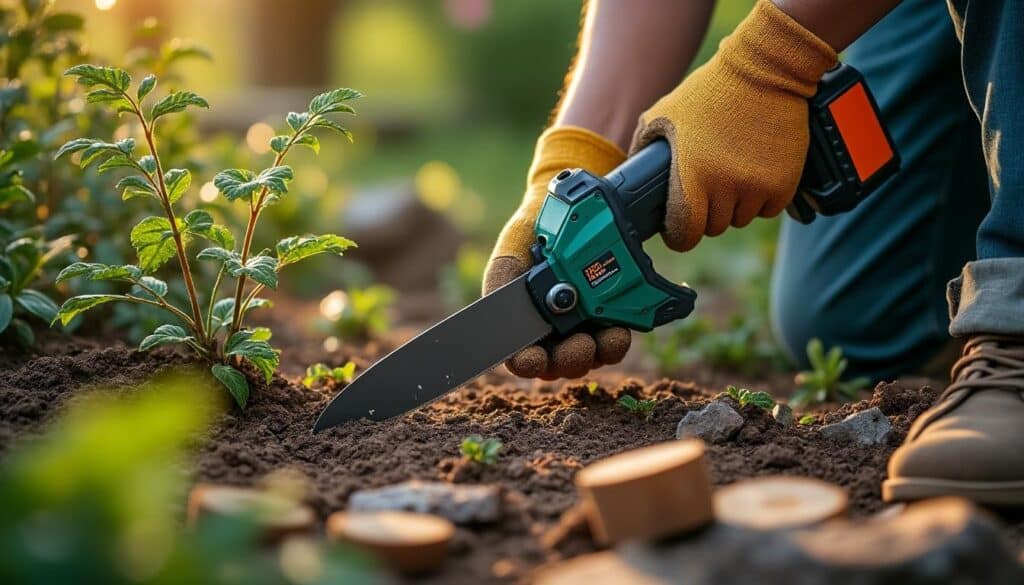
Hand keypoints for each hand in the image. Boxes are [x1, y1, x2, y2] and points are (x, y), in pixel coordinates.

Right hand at [483, 126, 631, 378]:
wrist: (570, 211)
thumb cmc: (533, 234)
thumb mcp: (511, 251)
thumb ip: (500, 280)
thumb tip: (495, 314)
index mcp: (522, 322)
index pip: (521, 357)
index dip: (527, 363)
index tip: (533, 360)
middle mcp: (550, 332)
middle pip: (558, 365)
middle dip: (569, 360)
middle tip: (578, 345)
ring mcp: (580, 329)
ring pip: (588, 358)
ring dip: (597, 353)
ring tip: (608, 336)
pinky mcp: (607, 321)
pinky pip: (612, 343)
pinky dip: (615, 342)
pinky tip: (619, 329)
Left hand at [632, 0, 836, 251]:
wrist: (765, 71)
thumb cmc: (710, 92)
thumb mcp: (665, 114)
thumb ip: (642, 147)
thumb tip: (628, 175)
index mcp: (693, 176)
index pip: (685, 233)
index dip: (679, 235)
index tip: (679, 228)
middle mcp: (726, 187)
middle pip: (713, 227)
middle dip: (706, 214)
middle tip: (706, 190)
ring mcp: (757, 187)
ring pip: (740, 219)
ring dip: (734, 206)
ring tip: (730, 175)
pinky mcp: (784, 184)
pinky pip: (768, 209)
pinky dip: (760, 199)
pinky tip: (754, 174)